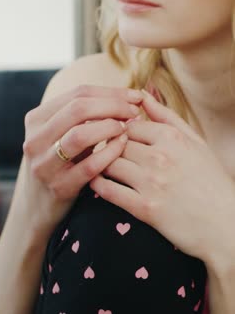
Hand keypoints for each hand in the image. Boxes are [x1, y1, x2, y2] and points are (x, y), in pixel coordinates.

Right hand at [17, 85, 141, 238]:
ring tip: (127, 129)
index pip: (77, 94)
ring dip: (109, 128)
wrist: (39, 205)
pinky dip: (110, 153)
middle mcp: (34, 139)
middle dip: (112, 106)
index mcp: (36, 119)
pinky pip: (90, 166)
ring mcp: (44, 164)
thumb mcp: (63, 134)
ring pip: (80, 135)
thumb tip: (130, 96)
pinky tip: (122, 147)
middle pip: (77, 109)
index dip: (110, 92)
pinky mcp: (58, 187)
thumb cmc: (61, 162)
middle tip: (134, 112)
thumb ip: (86, 115)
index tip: (134, 97)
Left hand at [91, 90, 234, 263]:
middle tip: (104, 150)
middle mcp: (160, 157)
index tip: (115, 137)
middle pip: (115, 141)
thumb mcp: (194, 141)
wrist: (227, 225)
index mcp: (171, 137)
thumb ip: (166, 116)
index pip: (127, 123)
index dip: (118, 130)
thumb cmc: (210, 180)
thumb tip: (141, 92)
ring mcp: (151, 182)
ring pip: (108, 162)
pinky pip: (108, 189)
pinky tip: (96, 181)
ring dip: (101, 163)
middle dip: (108, 145)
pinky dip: (97, 184)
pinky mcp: (145, 208)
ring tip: (100, 164)